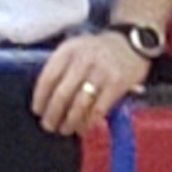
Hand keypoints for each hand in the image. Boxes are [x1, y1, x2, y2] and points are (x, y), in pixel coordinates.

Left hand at [32, 29, 147, 138]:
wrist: (132, 42)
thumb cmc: (98, 52)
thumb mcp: (77, 50)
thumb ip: (62, 69)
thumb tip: (45, 102)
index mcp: (69, 50)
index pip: (48, 77)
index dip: (40, 98)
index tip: (38, 111)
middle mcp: (84, 58)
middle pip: (61, 95)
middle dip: (52, 115)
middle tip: (49, 126)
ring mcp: (101, 71)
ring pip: (78, 105)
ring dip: (69, 122)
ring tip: (65, 129)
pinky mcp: (116, 83)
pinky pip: (97, 110)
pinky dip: (88, 123)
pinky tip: (83, 128)